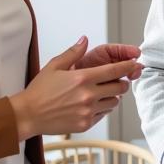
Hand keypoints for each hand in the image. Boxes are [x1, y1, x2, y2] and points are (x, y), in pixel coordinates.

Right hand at [9, 37, 141, 140]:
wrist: (28, 115)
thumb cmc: (39, 90)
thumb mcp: (54, 66)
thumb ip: (73, 52)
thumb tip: (85, 39)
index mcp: (83, 78)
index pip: (115, 71)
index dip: (128, 66)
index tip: (134, 64)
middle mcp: (88, 95)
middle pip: (120, 87)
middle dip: (122, 82)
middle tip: (117, 80)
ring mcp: (88, 111)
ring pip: (114, 102)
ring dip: (112, 96)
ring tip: (101, 93)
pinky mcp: (86, 124)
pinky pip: (103, 115)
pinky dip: (102, 109)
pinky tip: (91, 104)